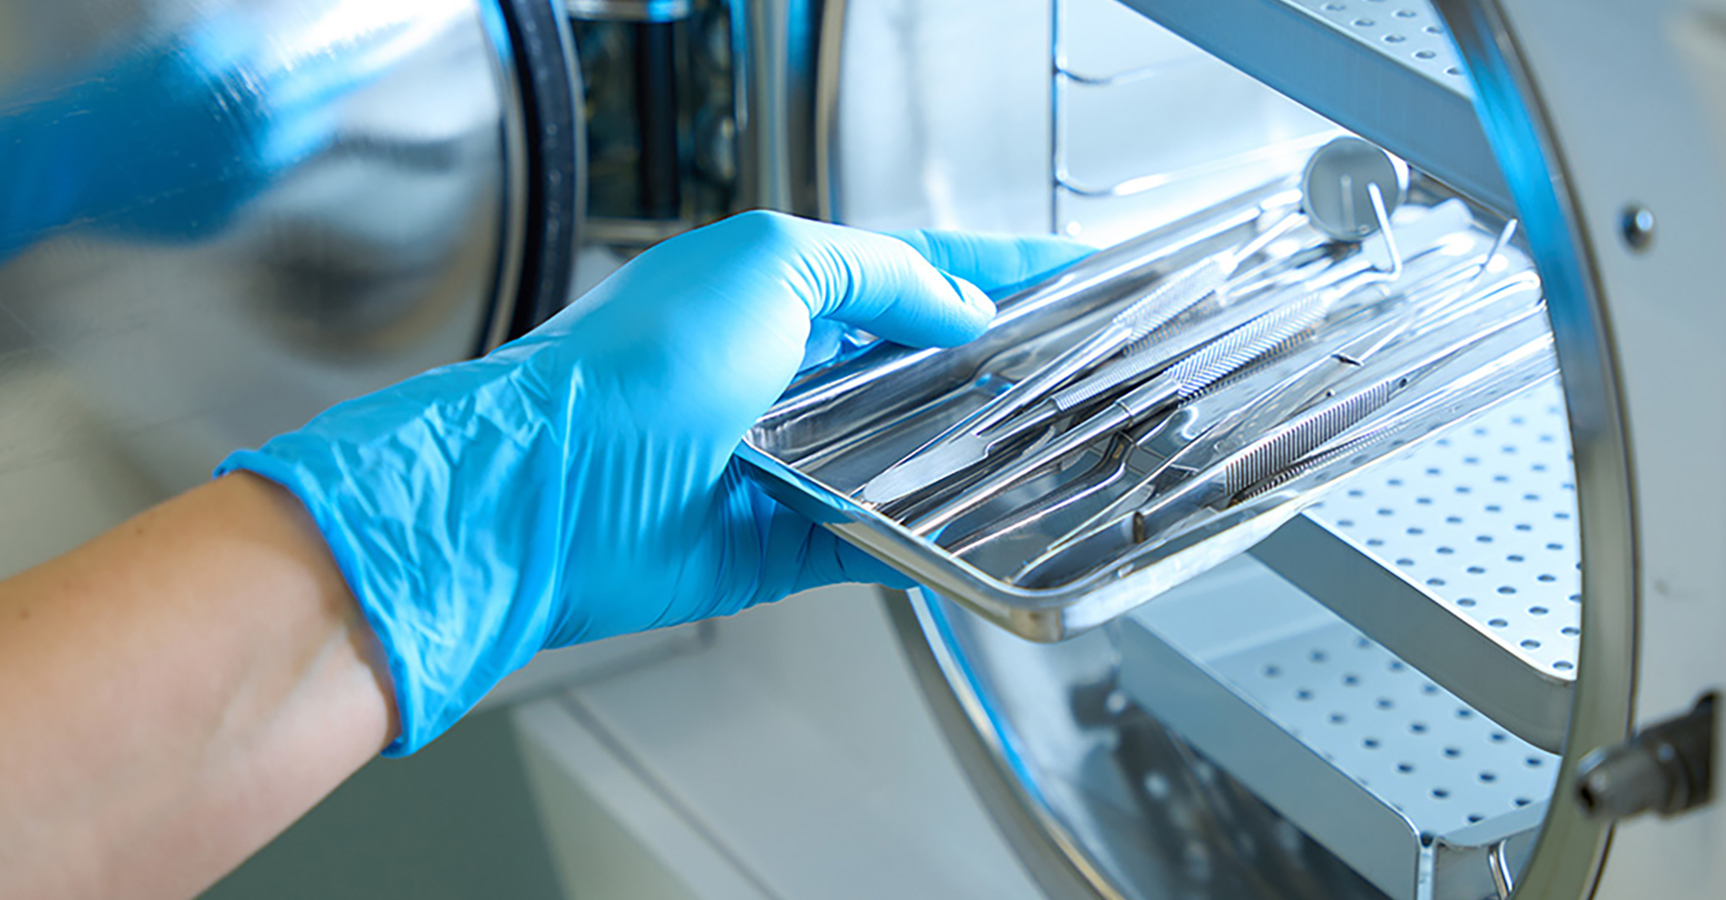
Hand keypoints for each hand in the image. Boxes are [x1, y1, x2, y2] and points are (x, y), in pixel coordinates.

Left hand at [218, 211, 1089, 753]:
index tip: (1071, 274)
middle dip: (991, 371)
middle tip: (1075, 374)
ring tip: (1047, 454)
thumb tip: (958, 309)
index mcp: (779, 289)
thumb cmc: (628, 368)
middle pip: (916, 368)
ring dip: (966, 459)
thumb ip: (879, 273)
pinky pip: (875, 545)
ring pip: (903, 460)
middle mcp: (782, 372)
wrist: (545, 494)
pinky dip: (923, 543)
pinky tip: (976, 537)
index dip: (994, 271)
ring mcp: (783, 460)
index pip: (912, 269)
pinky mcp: (778, 544)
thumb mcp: (770, 262)